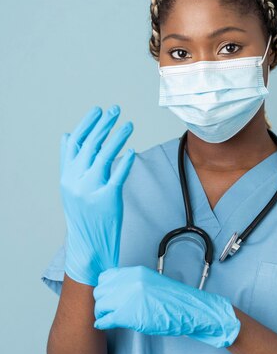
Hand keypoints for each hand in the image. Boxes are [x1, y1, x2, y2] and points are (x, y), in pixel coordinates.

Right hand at [60, 105, 134, 285]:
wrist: (88, 242)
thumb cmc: (82, 212)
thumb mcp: (70, 186)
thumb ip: (70, 160)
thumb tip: (68, 134)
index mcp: (67, 174)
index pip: (76, 142)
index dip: (88, 124)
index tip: (98, 110)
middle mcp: (76, 180)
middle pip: (91, 145)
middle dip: (104, 125)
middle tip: (116, 110)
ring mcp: (91, 190)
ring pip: (105, 157)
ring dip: (117, 138)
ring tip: (128, 124)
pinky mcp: (107, 199)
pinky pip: (117, 176)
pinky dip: (125, 162)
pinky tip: (132, 150)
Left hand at [93, 265, 240, 348]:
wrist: (188, 310)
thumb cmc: (174, 300)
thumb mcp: (151, 283)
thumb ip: (133, 283)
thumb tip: (118, 290)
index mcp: (135, 273)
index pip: (105, 276)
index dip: (104, 287)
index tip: (106, 295)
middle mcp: (129, 282)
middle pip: (100, 290)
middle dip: (101, 301)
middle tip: (106, 309)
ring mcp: (127, 298)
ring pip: (100, 305)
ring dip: (101, 313)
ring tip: (107, 318)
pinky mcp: (127, 315)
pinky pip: (105, 319)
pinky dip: (103, 323)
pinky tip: (106, 325)